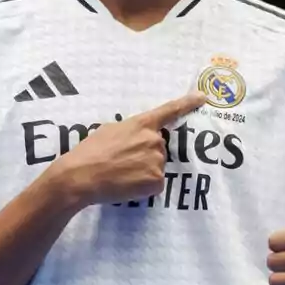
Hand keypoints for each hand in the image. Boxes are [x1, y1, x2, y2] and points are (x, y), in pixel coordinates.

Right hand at [55, 92, 205, 206]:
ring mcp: (157, 161)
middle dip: (144, 154)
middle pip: (158, 148)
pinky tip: (126, 185)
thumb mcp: (110, 130)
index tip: (203, 97)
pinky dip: (143, 187)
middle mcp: (154, 140)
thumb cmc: (90, 152)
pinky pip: (155, 184)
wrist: (81, 176)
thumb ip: (130, 131)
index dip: (187, 103)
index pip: (169, 111)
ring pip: (156, 167)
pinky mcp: (156, 181)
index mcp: (142, 124)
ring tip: (121, 174)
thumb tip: (136, 139)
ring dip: (143, 171)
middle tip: (122, 161)